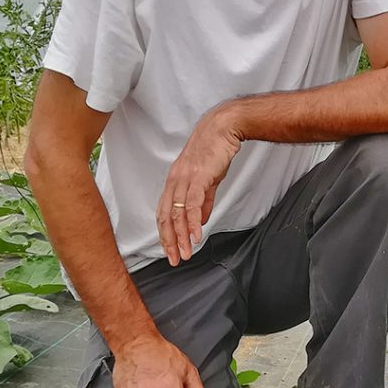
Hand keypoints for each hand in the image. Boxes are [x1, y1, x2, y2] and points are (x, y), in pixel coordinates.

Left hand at [157, 105, 240, 263]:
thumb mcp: (208, 178)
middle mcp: (175, 181)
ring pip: (177, 214)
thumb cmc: (215, 149)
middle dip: (169, 241)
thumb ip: (204, 200)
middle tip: (174, 259)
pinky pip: (192, 205)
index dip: (166, 233)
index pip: (164, 212)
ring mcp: (185, 179)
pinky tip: (196, 237)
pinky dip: (192, 223)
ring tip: (186, 253)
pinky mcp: (198, 178)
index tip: (171, 249)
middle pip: (166, 217)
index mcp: (175, 181)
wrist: (224, 128)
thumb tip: (200, 219)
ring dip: (181, 237)